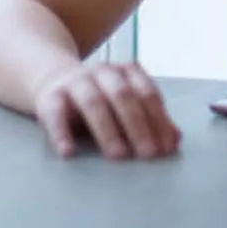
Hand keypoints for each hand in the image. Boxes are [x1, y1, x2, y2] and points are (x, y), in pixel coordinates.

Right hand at [33, 62, 181, 159]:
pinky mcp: (50, 96)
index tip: (166, 148)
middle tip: (148, 155)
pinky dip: (61, 133)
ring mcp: (76, 82)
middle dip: (139, 126)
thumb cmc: (100, 98)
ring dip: (108, 130)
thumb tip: (175, 140)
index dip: (159, 120)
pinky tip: (69, 152)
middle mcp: (104, 71)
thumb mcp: (126, 105)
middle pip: (124, 96)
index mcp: (128, 71)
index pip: (148, 93)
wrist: (54, 79)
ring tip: (119, 156)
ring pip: (93, 102)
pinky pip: (55, 114)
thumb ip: (150, 119)